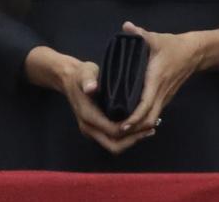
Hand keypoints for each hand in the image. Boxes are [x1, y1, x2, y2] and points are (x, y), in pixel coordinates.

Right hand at [24, 45, 154, 154]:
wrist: (69, 80)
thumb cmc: (81, 75)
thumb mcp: (86, 73)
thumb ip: (88, 80)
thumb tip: (91, 88)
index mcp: (88, 116)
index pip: (113, 131)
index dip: (130, 129)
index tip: (145, 122)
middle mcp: (88, 128)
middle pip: (114, 145)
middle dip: (133, 140)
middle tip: (150, 130)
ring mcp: (91, 131)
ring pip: (113, 146)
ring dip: (131, 141)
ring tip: (148, 130)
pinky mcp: (94, 131)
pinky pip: (111, 140)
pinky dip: (125, 138)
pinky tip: (138, 128)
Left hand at [117, 21, 218, 135]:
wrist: (193, 53)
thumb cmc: (172, 46)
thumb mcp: (156, 38)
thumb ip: (140, 34)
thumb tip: (126, 26)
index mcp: (156, 79)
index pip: (146, 104)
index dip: (135, 117)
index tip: (123, 125)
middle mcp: (161, 92)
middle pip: (150, 118)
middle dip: (135, 128)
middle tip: (116, 131)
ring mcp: (165, 97)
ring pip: (153, 118)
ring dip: (139, 126)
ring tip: (122, 129)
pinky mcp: (166, 97)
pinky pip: (154, 113)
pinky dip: (144, 120)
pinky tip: (132, 121)